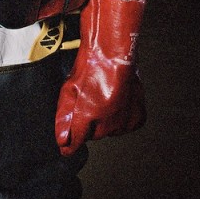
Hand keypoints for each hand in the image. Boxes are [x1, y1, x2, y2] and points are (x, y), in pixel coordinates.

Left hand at [55, 0, 146, 155]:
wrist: (114, 53)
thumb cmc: (91, 67)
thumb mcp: (68, 90)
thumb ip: (64, 118)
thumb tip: (62, 141)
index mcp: (87, 118)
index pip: (75, 144)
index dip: (69, 143)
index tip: (67, 142)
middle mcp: (107, 124)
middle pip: (93, 134)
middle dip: (89, 121)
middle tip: (89, 100)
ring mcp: (123, 122)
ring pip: (109, 130)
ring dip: (106, 118)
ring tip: (104, 97)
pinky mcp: (137, 118)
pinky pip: (126, 125)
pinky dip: (122, 117)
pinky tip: (117, 101)